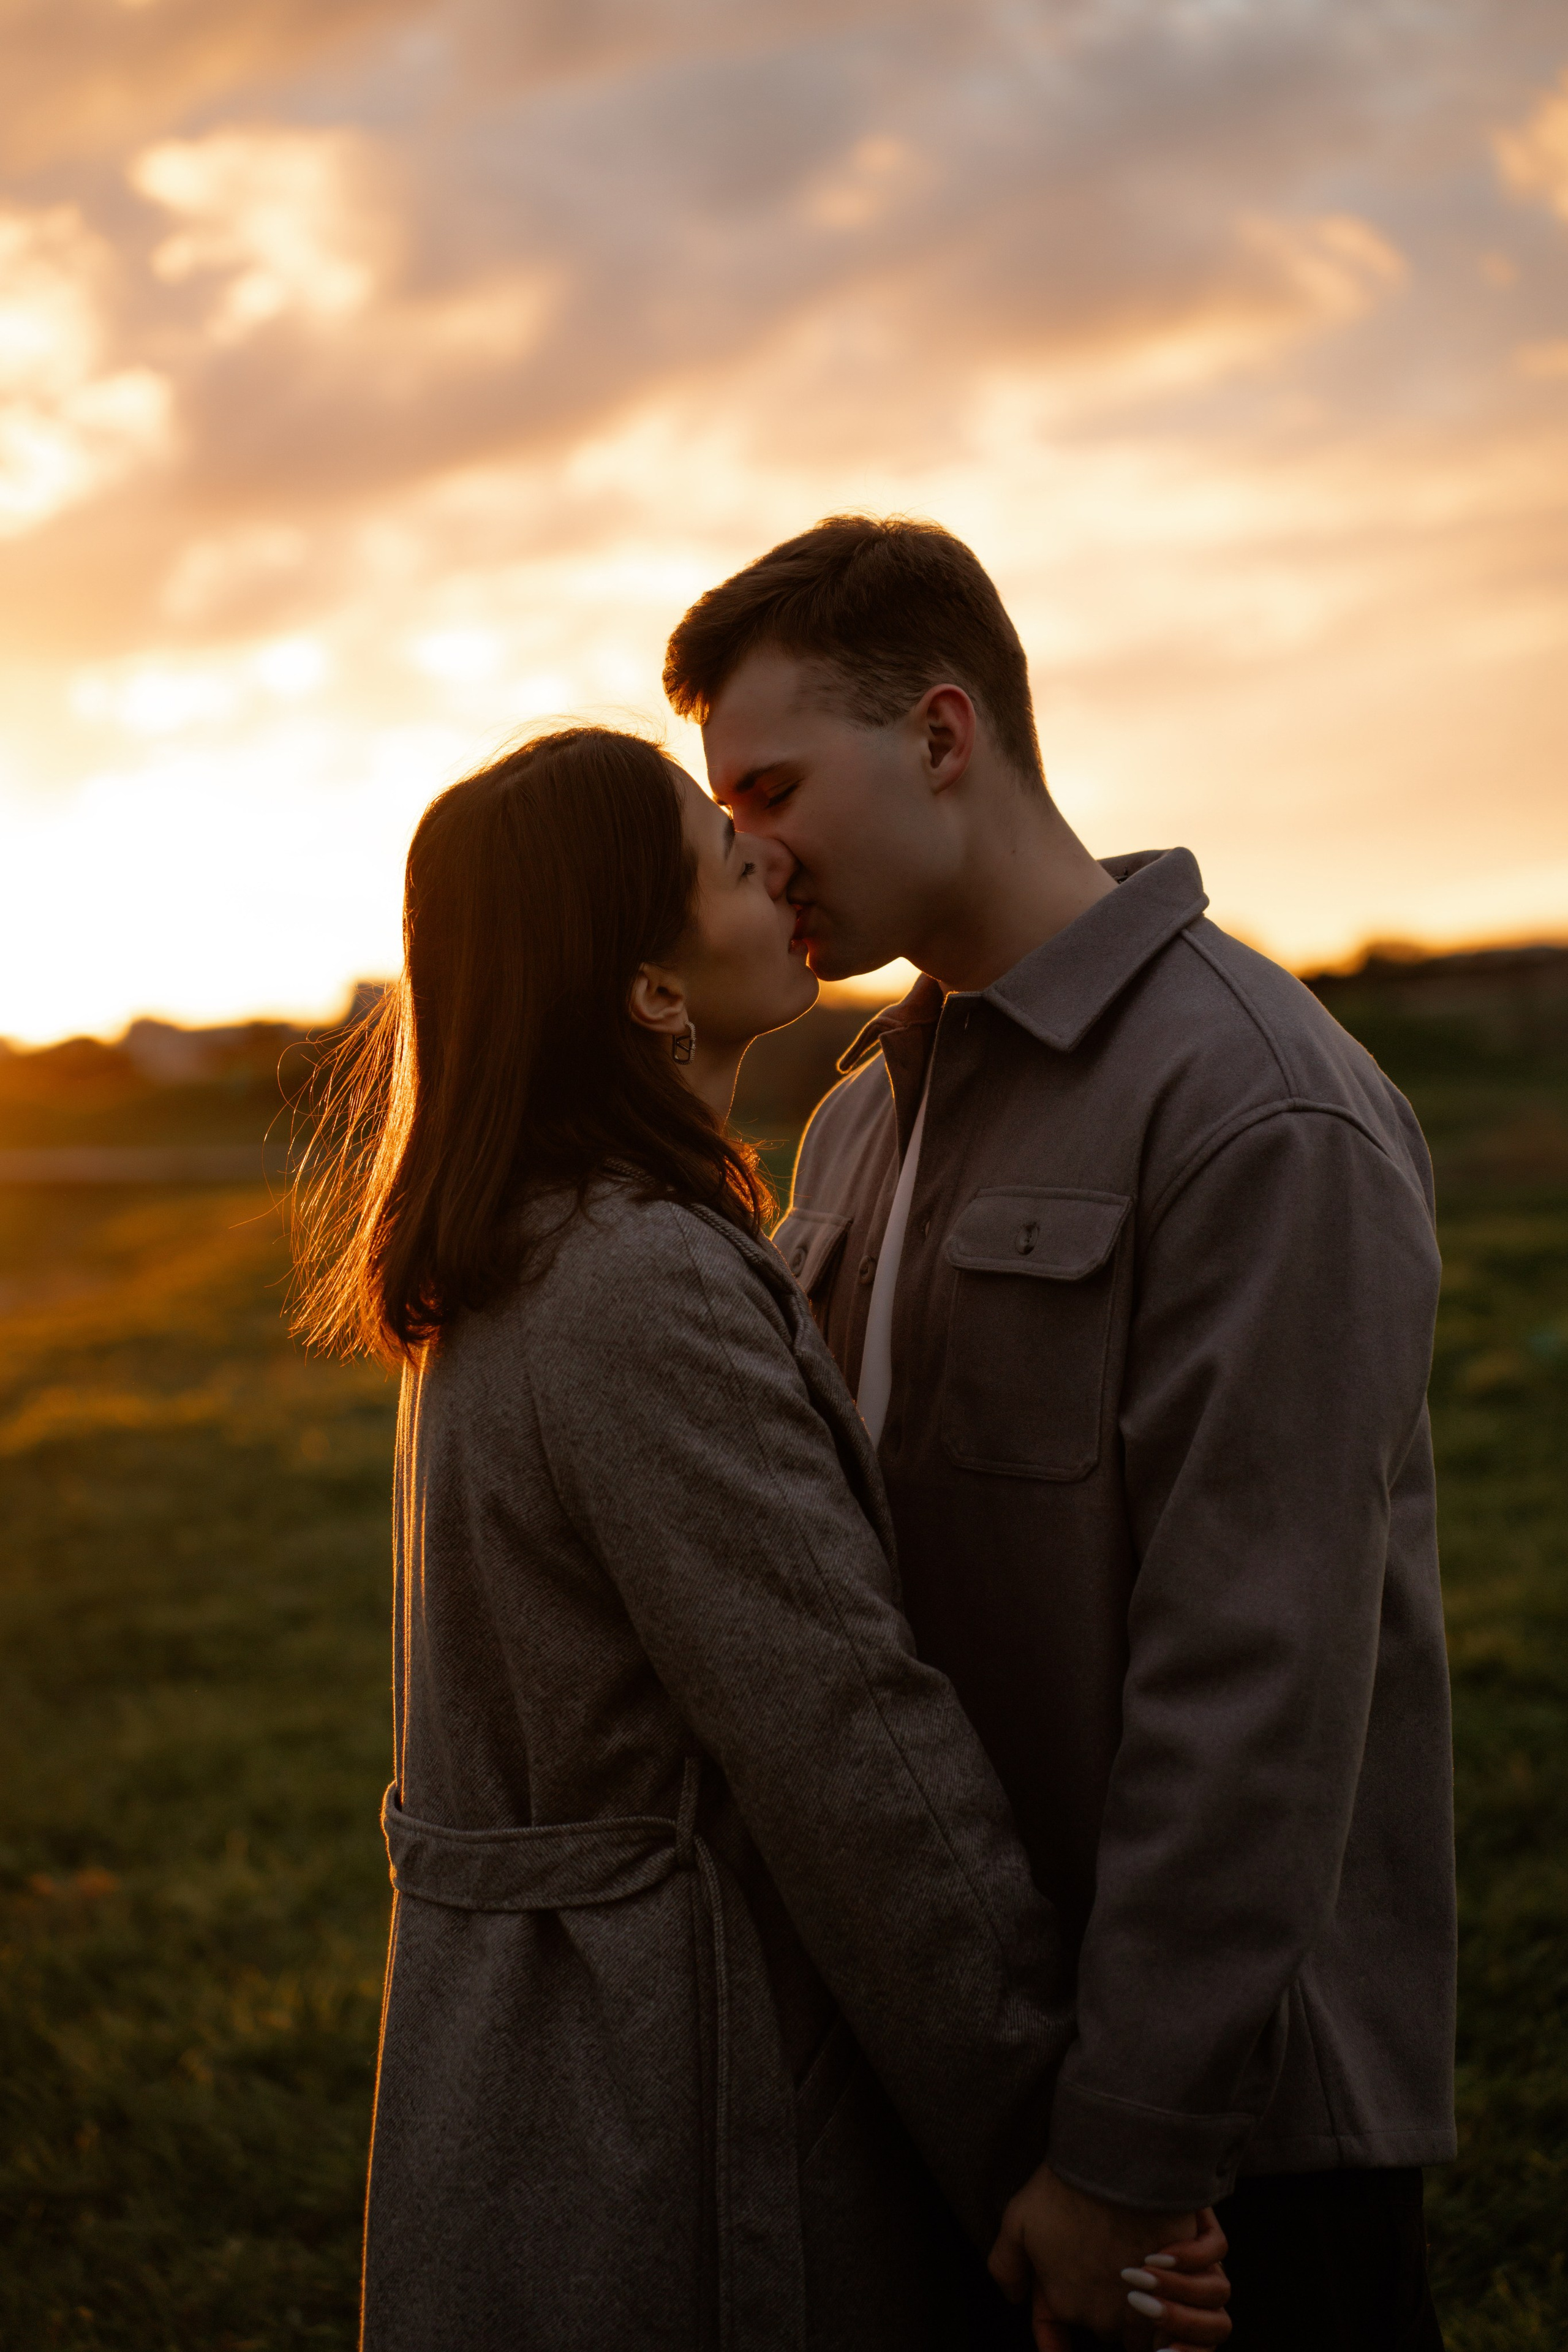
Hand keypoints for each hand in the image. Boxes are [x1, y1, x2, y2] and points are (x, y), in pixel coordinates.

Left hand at [988, 2162, 1229, 2348]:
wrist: (1116, 2163)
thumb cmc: (1063, 2187)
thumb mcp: (1015, 2221)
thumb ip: (1007, 2266)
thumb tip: (1014, 2297)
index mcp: (1064, 2303)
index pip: (1062, 2336)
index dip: (1064, 2330)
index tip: (1072, 2329)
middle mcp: (1103, 2315)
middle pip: (1112, 2331)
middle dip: (1113, 2307)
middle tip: (1116, 2269)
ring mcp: (1143, 2304)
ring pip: (1150, 2327)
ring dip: (1154, 2308)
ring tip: (1151, 2273)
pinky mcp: (1180, 2285)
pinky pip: (1185, 2310)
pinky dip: (1181, 2293)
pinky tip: (1173, 2265)